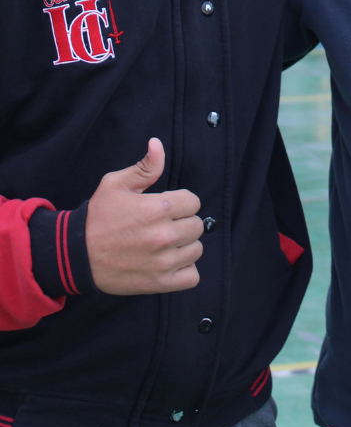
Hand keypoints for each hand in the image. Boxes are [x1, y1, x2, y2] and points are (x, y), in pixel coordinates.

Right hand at [85, 138, 202, 294]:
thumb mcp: (116, 184)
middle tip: (165, 224)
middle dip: (184, 222)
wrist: (77, 254)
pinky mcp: (159, 283)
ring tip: (167, 243)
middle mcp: (164, 235)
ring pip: (196, 250)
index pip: (193, 202)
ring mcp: (163, 261)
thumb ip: (145, 166)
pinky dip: (186, 270)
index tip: (169, 207)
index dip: (182, 202)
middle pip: (197, 226)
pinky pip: (191, 277)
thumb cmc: (98, 216)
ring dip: (185, 246)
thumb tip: (157, 144)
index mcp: (158, 208)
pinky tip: (172, 262)